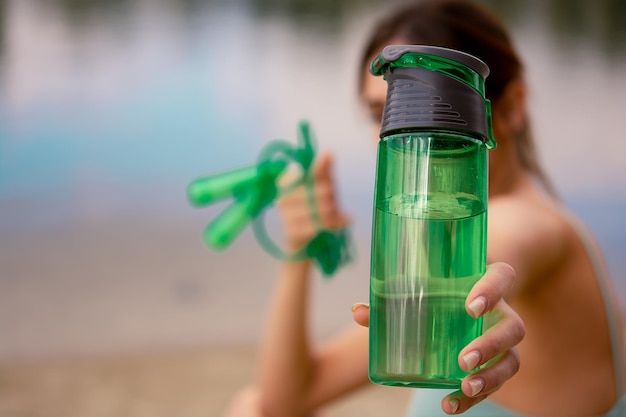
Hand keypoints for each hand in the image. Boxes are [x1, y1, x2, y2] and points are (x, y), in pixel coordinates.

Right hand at [277, 153, 349, 251]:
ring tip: (338, 215)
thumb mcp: (322, 188)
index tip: (331, 187)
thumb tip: (329, 151)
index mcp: (285, 182)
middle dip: (331, 198)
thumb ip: (324, 170)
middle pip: (316, 191)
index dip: (325, 181)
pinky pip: (317, 226)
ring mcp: (284, 216)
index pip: (309, 174)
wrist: (305, 244)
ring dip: (332, 213)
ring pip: (318, 209)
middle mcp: (281, 198)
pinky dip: (331, 225)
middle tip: (335, 204)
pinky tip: (336, 225)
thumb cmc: (314, 210)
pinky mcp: (290, 232)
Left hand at [352, 262, 524, 414]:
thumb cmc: (443, 282)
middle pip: (513, 328)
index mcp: (488, 279)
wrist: (468, 294)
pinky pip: (495, 381)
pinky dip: (474, 397)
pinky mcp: (495, 361)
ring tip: (466, 386)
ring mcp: (502, 338)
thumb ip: (391, 294)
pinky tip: (451, 404)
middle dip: (490, 346)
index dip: (491, 291)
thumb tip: (358, 311)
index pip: (502, 278)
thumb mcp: (422, 282)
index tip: (469, 307)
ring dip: (491, 377)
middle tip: (464, 360)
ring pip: (511, 360)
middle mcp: (502, 310)